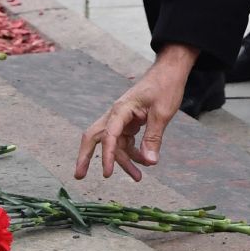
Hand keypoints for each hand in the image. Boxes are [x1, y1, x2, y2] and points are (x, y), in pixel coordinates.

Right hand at [74, 45, 197, 181]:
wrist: (170, 71)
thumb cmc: (165, 86)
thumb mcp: (162, 113)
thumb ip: (154, 138)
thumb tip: (150, 162)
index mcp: (121, 109)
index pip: (109, 135)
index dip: (107, 155)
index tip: (107, 174)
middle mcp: (117, 114)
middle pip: (95, 136)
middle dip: (85, 156)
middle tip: (79, 176)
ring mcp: (122, 118)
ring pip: (115, 144)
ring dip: (123, 161)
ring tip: (137, 178)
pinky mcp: (130, 122)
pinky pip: (125, 141)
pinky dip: (133, 153)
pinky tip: (143, 163)